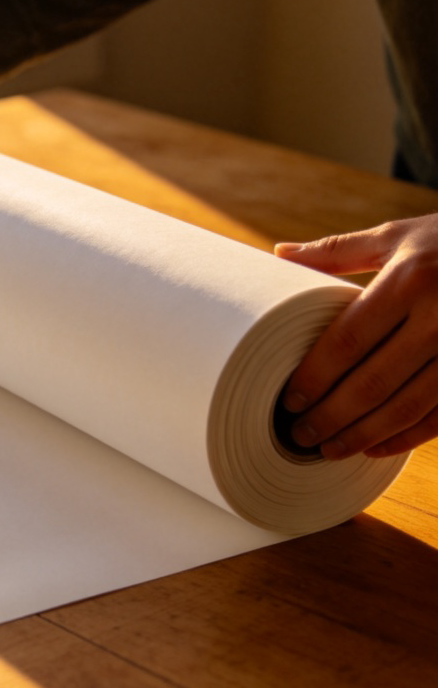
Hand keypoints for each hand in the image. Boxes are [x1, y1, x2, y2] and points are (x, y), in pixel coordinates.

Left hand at [275, 213, 437, 458]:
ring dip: (364, 434)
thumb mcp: (396, 237)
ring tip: (328, 450)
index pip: (350, 340)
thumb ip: (337, 251)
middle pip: (374, 381)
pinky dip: (407, 437)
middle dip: (332, 415)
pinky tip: (375, 448)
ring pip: (408, 406)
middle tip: (298, 435)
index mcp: (410, 281)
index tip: (289, 400)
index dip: (316, 376)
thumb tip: (279, 254)